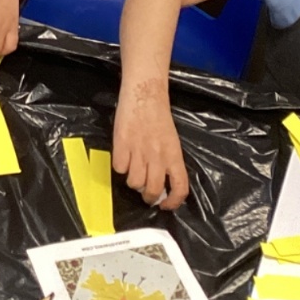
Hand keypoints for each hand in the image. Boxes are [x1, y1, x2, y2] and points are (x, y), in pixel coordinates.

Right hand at [112, 77, 188, 209]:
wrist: (144, 94)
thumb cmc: (159, 117)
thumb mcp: (171, 141)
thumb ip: (168, 162)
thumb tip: (163, 183)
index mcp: (174, 156)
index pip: (180, 188)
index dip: (173, 203)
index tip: (166, 205)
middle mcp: (158, 156)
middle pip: (153, 190)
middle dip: (149, 197)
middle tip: (146, 194)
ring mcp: (139, 151)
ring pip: (134, 182)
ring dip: (133, 181)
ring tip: (133, 171)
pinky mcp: (122, 144)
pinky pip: (119, 168)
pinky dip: (120, 166)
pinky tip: (123, 157)